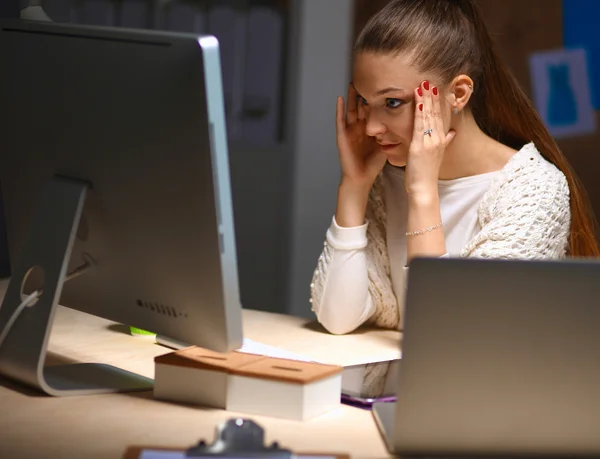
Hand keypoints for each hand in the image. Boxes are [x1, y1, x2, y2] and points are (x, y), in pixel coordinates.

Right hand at [336, 84, 386, 188]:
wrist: (361, 178)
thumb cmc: (373, 164)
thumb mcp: (387, 144)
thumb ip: (394, 132)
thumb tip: (408, 123)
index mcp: (369, 129)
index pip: (374, 109)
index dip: (378, 97)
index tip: (385, 84)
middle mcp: (359, 127)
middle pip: (361, 106)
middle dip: (365, 92)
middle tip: (369, 76)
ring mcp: (349, 131)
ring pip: (350, 109)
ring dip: (351, 96)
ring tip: (353, 82)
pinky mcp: (342, 136)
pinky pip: (339, 120)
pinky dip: (339, 110)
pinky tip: (340, 99)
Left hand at [405, 81, 455, 198]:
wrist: (424, 189)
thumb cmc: (426, 174)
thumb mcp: (437, 155)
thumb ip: (445, 142)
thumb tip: (452, 133)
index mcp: (441, 140)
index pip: (439, 116)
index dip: (437, 102)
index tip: (435, 88)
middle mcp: (437, 139)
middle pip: (435, 113)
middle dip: (432, 96)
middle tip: (429, 80)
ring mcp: (430, 142)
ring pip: (428, 117)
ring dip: (426, 100)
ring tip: (423, 85)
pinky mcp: (420, 147)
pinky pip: (419, 126)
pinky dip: (419, 113)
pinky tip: (418, 102)